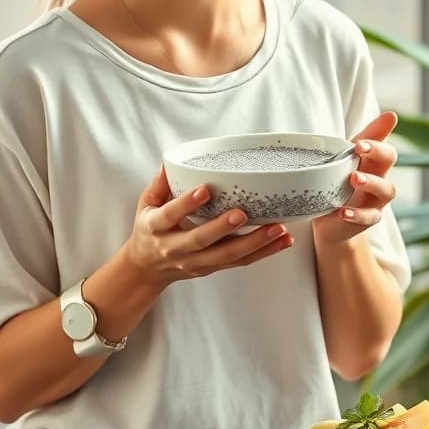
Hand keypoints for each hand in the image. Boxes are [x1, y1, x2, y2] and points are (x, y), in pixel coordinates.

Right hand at [120, 165, 295, 286]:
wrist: (146, 268)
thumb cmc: (149, 228)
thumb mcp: (145, 204)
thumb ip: (160, 183)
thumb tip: (172, 160)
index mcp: (156, 227)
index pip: (170, 215)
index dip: (187, 204)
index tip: (205, 189)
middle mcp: (175, 248)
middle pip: (201, 240)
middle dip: (223, 227)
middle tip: (244, 213)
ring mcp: (195, 261)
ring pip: (226, 256)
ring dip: (254, 243)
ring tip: (278, 229)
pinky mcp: (212, 268)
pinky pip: (240, 262)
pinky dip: (264, 252)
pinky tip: (283, 241)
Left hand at [312, 111, 398, 246]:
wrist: (331, 222)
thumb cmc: (340, 183)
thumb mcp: (344, 159)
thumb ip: (359, 139)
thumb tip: (382, 114)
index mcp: (372, 161)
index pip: (382, 143)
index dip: (377, 138)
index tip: (360, 139)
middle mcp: (379, 177)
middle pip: (389, 160)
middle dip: (378, 151)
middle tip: (359, 147)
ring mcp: (376, 200)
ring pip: (386, 190)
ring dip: (371, 182)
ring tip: (354, 178)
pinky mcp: (368, 219)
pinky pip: (369, 218)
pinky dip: (357, 215)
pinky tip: (343, 212)